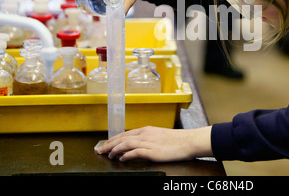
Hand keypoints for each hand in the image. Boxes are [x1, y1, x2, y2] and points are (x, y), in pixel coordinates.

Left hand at [97, 126, 212, 161]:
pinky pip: (135, 152)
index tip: (106, 144)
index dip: (114, 139)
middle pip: (122, 137)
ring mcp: (149, 142)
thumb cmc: (177, 140)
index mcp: (147, 130)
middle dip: (109, 144)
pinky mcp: (152, 151)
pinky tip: (122, 159)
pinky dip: (126, 155)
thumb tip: (138, 145)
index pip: (125, 133)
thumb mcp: (160, 136)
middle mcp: (145, 134)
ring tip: (108, 155)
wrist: (189, 141)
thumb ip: (149, 138)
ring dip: (115, 149)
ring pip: (126, 144)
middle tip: (100, 150)